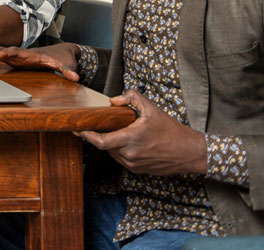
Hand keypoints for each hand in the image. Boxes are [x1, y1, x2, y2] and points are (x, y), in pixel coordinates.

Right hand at [0, 39, 80, 81]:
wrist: (62, 52)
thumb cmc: (63, 58)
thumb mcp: (67, 64)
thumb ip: (68, 70)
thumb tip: (75, 76)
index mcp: (32, 54)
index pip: (17, 52)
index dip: (7, 53)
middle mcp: (22, 53)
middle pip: (2, 49)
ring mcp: (17, 55)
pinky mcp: (14, 59)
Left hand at [78, 89, 206, 175]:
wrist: (190, 153)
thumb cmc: (171, 130)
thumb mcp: (152, 108)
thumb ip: (131, 97)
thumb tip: (112, 101)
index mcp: (131, 139)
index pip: (100, 141)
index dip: (86, 135)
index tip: (77, 128)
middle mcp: (130, 154)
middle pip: (104, 146)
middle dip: (98, 135)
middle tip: (93, 125)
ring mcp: (133, 164)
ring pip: (112, 153)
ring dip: (110, 142)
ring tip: (115, 131)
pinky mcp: (137, 170)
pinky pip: (121, 159)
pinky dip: (119, 149)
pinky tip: (126, 141)